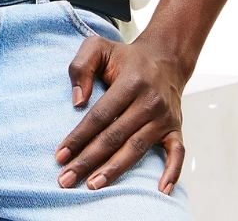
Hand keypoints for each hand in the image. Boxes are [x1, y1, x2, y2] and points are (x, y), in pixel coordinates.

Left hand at [54, 33, 186, 194]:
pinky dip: (171, 172)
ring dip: (114, 170)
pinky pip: (177, 154)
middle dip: (89, 160)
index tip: (60, 155)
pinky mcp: (176, 128)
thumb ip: (81, 66)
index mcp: (129, 83)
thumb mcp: (97, 47)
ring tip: (92, 185)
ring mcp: (164, 118)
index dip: (79, 137)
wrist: (164, 58)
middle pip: (115, 137)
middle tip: (67, 179)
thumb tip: (77, 102)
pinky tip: (160, 191)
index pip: (99, 116)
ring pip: (137, 149)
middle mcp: (149, 102)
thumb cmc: (124, 56)